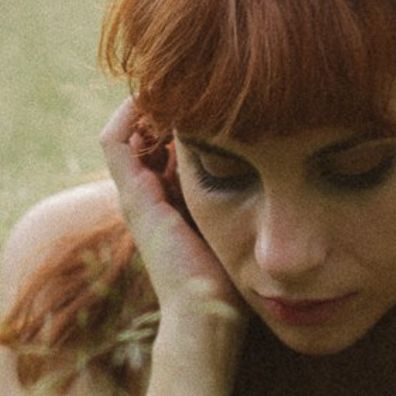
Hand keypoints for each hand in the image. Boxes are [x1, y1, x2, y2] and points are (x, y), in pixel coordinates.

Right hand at [100, 99, 244, 329]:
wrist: (209, 313)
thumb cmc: (234, 280)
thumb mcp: (243, 223)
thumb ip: (248, 194)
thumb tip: (280, 158)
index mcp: (172, 202)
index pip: (165, 144)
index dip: (184, 115)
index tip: (216, 97)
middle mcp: (147, 196)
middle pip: (144, 132)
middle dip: (167, 104)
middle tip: (196, 82)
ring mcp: (134, 195)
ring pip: (125, 131)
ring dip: (149, 103)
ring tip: (178, 83)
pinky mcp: (132, 197)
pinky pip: (115, 140)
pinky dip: (130, 113)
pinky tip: (162, 97)